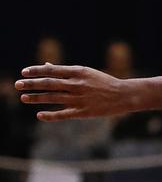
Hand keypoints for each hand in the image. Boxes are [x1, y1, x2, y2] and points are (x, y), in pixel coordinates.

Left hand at [15, 63, 132, 120]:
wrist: (123, 94)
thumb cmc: (103, 82)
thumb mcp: (86, 72)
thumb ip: (66, 71)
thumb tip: (46, 66)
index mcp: (80, 72)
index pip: (53, 70)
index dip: (37, 71)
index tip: (24, 71)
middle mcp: (78, 84)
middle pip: (50, 84)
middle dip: (32, 84)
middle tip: (17, 84)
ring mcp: (80, 98)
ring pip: (53, 98)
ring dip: (37, 98)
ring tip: (24, 98)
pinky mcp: (83, 112)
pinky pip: (63, 114)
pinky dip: (50, 115)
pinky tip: (39, 115)